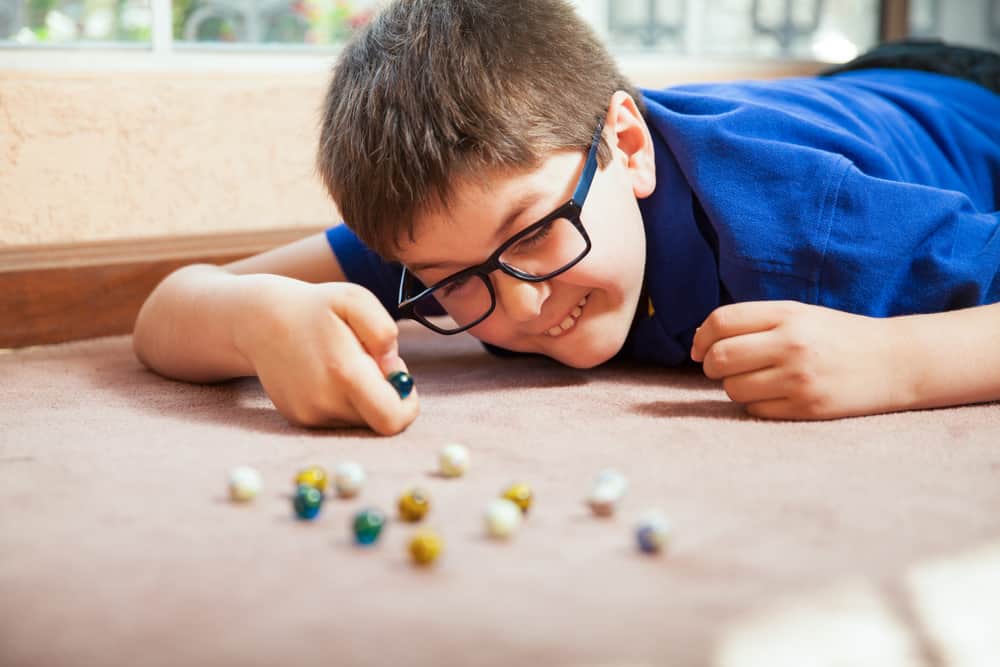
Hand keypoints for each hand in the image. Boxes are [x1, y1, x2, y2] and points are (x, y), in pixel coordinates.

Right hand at [234, 278, 417, 434]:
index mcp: (345, 374)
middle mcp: (326, 402)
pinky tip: (327, 372)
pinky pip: (338, 417)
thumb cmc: (316, 307)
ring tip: (345, 362)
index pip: (392, 420)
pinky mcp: (299, 418)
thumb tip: (393, 369)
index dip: (407, 404)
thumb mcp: (355, 299)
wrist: (259, 320)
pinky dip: (343, 399)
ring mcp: (310, 414)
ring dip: (364, 396)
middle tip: (374, 363)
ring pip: (359, 419)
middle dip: (387, 396)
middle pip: (379, 420)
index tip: (399, 379)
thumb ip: (383, 331)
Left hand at [690, 300, 905, 419]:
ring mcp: (800, 378)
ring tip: (756, 380)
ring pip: (733, 388)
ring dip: (734, 386)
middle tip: (719, 368)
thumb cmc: (836, 336)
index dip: (700, 337)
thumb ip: (754, 322)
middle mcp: (792, 344)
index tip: (699, 349)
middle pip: (720, 357)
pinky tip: (776, 395)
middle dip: (711, 365)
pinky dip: (756, 404)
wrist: (895, 362)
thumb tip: (702, 341)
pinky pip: (756, 410)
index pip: (721, 322)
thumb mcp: (799, 314)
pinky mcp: (807, 408)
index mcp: (787, 314)